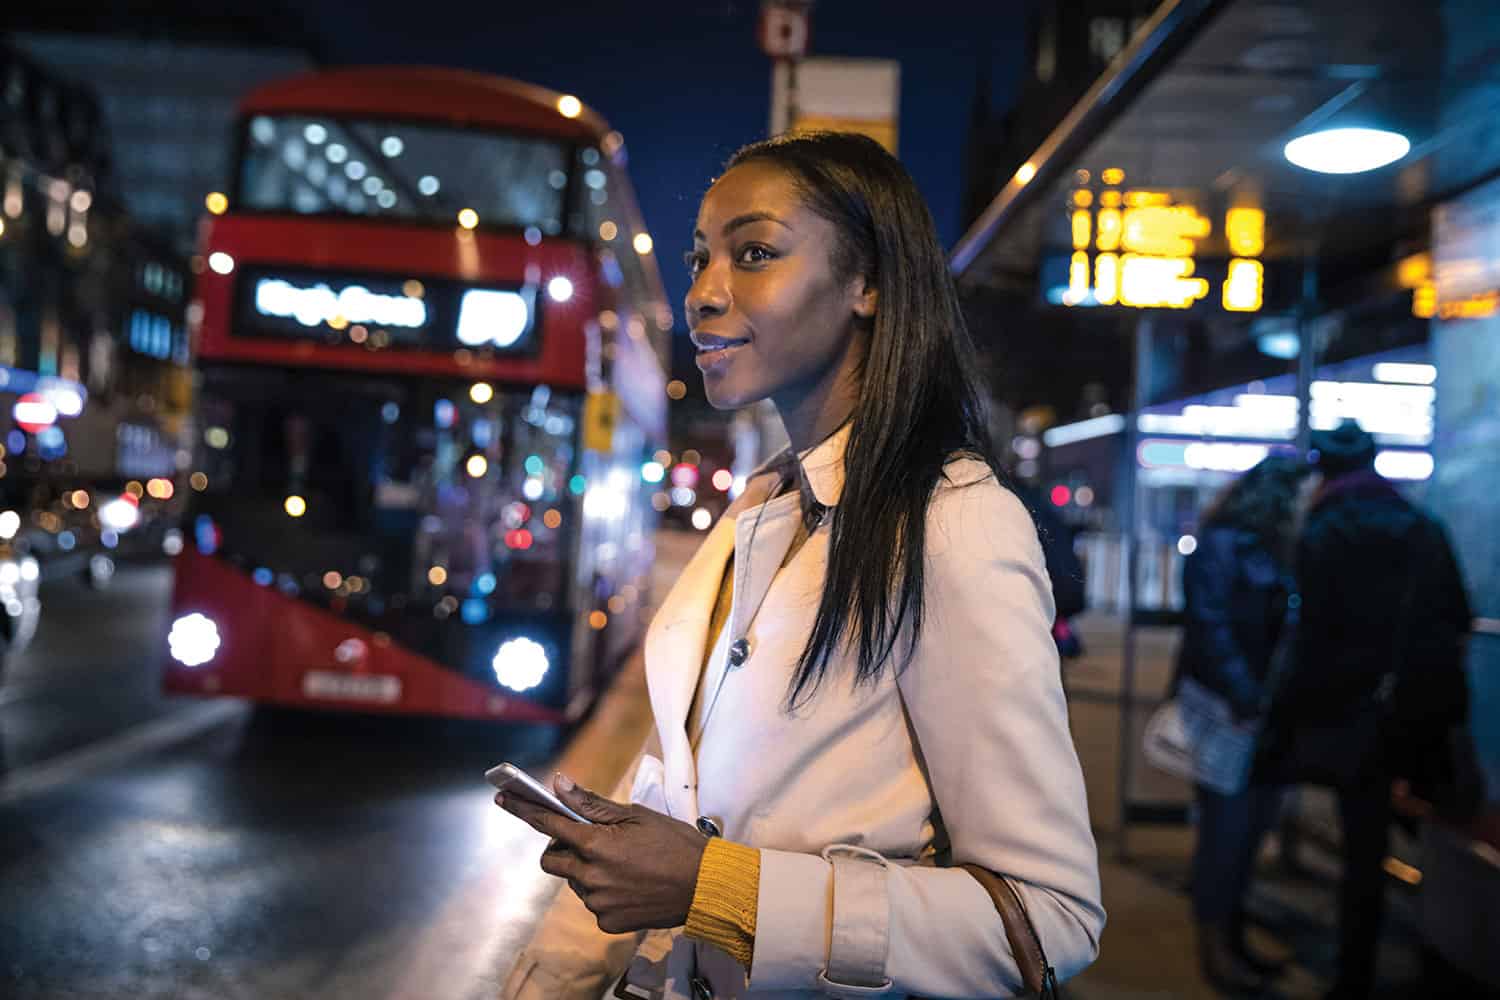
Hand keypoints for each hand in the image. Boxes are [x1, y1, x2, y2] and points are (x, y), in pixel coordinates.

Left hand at [495, 773, 708, 933]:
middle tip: (586, 840)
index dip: (524, 809)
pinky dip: (602, 891)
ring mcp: (597, 902)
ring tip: (621, 863)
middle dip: (559, 847)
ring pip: (573, 880)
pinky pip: (592, 902)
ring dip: (585, 869)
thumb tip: (560, 784)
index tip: (503, 799)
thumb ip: (592, 804)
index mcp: (596, 845)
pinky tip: (629, 884)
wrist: (705, 886)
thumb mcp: (635, 815)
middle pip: (551, 860)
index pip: (549, 824)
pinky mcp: (607, 922)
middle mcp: (590, 876)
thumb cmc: (674, 842)